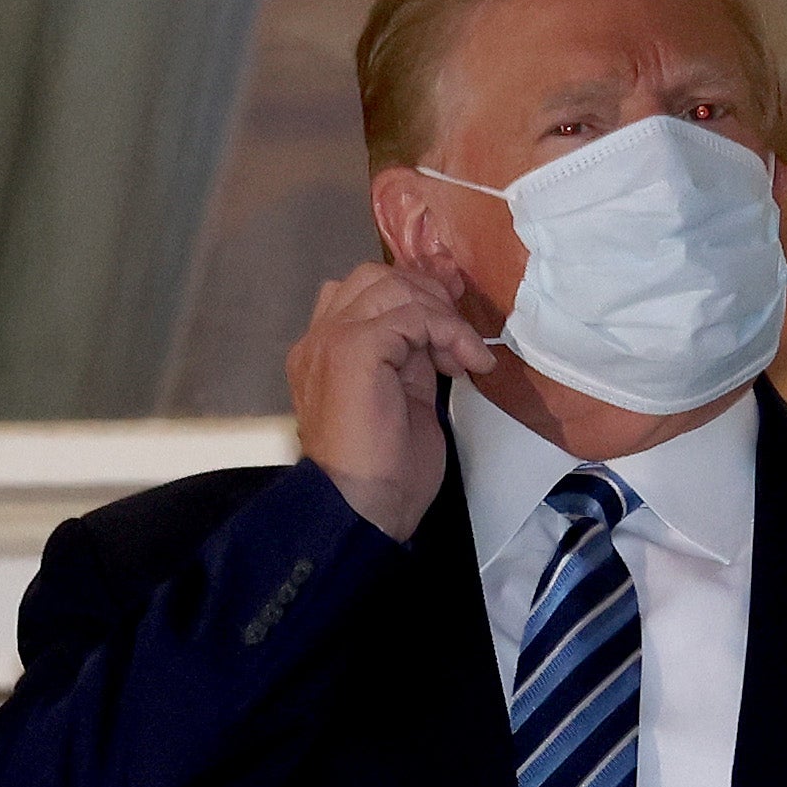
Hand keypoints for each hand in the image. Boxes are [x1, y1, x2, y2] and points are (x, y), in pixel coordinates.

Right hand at [286, 257, 493, 542]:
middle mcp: (319, 338)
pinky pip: (411, 316)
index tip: (454, 311)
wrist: (361, 509)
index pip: (364, 293)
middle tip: (462, 331)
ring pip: (393, 288)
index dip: (413, 292)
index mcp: (325, 352)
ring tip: (464, 356)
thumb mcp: (404, 399)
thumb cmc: (384, 472)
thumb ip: (410, 358)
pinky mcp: (353, 348)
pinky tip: (467, 363)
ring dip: (441, 315)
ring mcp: (330, 340)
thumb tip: (437, 331)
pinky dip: (448, 331)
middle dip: (427, 294)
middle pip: (375, 278)